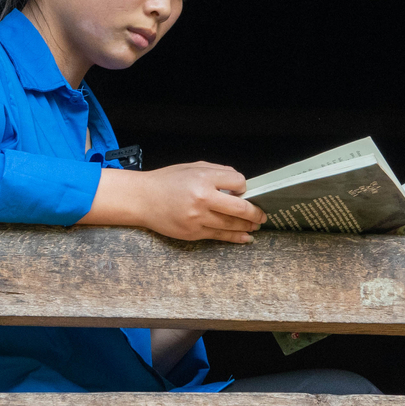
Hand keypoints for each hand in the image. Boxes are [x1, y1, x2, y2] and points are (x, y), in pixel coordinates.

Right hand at [81, 162, 266, 242]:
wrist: (142, 199)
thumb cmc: (166, 181)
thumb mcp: (191, 167)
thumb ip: (216, 172)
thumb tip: (238, 184)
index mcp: (203, 178)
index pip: (238, 182)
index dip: (243, 186)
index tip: (242, 190)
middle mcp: (203, 198)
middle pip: (240, 208)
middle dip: (255, 212)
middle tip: (262, 215)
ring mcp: (198, 218)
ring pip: (232, 225)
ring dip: (248, 226)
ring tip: (255, 226)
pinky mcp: (193, 232)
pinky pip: (220, 236)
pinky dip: (235, 238)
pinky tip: (245, 237)